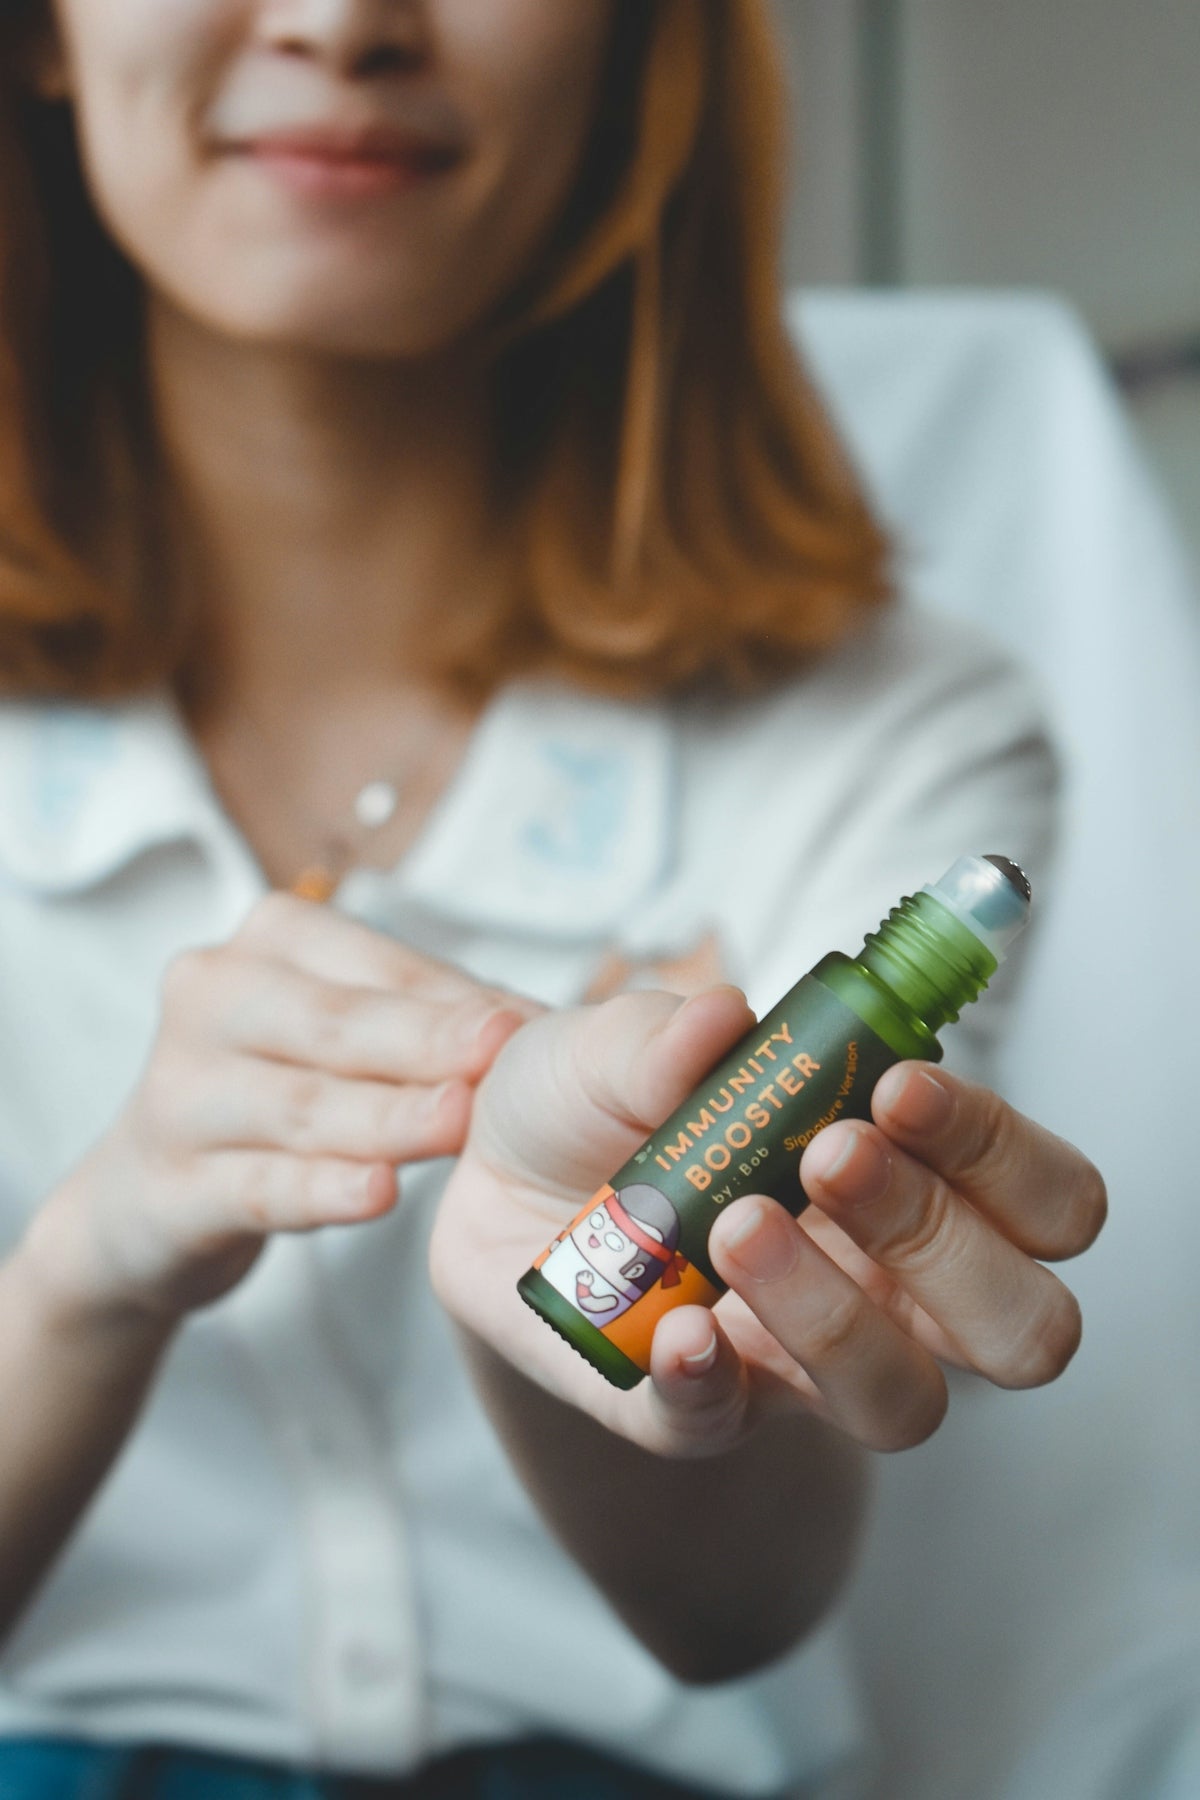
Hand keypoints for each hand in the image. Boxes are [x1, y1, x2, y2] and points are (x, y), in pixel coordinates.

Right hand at [24, 892, 533, 1322]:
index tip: (535, 1025)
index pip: (379, 966)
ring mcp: (177, 1095)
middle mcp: (209, 997)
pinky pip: (258, 1187)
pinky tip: (378, 1194)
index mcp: (269, 941)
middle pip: (335, 1024)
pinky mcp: (166, 1189)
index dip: (458, 997)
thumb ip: (431, 1020)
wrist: (151, 1200)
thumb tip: (550, 1024)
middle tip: (506, 1055)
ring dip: (388, 1117)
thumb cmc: (283, 1094)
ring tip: (459, 1123)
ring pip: (301, 1107)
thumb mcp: (342, 1036)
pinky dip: (322, 1192)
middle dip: (426, 1041)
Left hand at [430, 987, 1104, 1456]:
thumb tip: (722, 1019)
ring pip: (900, 1402)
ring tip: (734, 1224)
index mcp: (919, 1177)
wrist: (493, 1175)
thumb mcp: (625, 1041)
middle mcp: (892, 1287)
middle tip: (831, 1155)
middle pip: (1024, 1326)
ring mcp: (800, 1364)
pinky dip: (705, 1382)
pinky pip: (724, 1428)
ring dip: (832, 1313)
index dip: (1000, 1151)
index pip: (1047, 1200)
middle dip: (945, 1241)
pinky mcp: (695, 1410)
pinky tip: (673, 1327)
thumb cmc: (604, 1096)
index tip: (897, 1085)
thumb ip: (672, 1034)